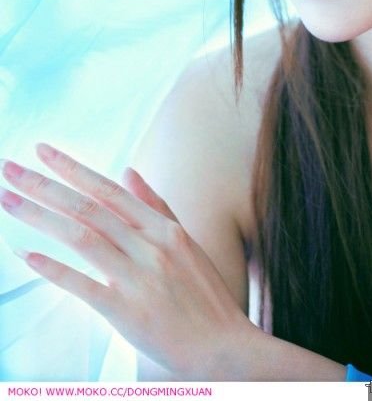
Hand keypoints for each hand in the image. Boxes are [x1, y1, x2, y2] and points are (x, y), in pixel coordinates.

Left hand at [0, 145, 252, 379]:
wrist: (224, 347)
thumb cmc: (204, 295)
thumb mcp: (186, 241)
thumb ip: (155, 205)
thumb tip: (129, 170)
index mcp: (164, 228)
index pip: (108, 189)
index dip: (72, 168)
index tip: (42, 150)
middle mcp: (150, 246)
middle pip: (88, 208)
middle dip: (44, 185)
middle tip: (10, 168)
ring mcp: (138, 278)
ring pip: (81, 237)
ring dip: (40, 217)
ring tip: (8, 200)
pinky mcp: (127, 312)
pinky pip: (83, 285)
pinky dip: (54, 268)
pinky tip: (27, 255)